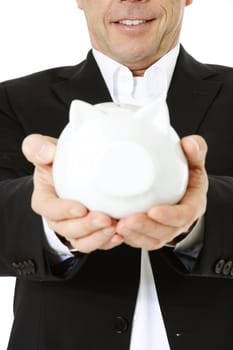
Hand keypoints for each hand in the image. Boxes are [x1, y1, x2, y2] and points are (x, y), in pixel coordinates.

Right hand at [22, 134, 122, 252]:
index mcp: (45, 199)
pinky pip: (96, 243)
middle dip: (86, 226)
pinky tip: (120, 234)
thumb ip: (39, 148)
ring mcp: (74, 228)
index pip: (49, 208)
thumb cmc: (59, 165)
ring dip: (98, 236)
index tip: (81, 208)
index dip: (64, 211)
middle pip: (68, 229)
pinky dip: (108, 241)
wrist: (73, 174)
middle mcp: (58, 218)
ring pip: (82, 241)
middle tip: (104, 218)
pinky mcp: (89, 233)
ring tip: (114, 227)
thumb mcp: (46, 152)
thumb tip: (47, 152)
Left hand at [116, 135, 207, 249]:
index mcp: (192, 206)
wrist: (183, 193)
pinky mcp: (150, 234)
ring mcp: (164, 230)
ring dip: (134, 235)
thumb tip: (188, 144)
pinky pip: (140, 241)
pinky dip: (128, 238)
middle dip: (145, 228)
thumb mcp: (195, 163)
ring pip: (151, 240)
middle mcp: (178, 222)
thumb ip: (195, 152)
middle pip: (164, 232)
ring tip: (118, 226)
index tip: (153, 210)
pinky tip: (114, 230)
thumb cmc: (188, 179)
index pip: (183, 215)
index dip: (169, 215)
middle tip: (127, 221)